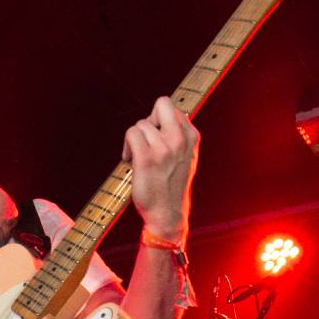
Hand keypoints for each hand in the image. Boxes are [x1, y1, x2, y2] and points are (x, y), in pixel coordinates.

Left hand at [123, 97, 198, 238]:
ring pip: (140, 124)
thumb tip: (162, 116)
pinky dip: (126, 147)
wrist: (167, 214)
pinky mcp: (147, 158)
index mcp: (191, 137)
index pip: (172, 108)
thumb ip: (179, 135)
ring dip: (134, 140)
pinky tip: (130, 160)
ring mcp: (165, 148)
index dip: (159, 120)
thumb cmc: (172, 186)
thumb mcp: (186, 157)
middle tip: (146, 139)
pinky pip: (131, 134)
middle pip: (162, 103)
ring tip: (138, 157)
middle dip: (149, 118)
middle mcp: (180, 140)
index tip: (156, 138)